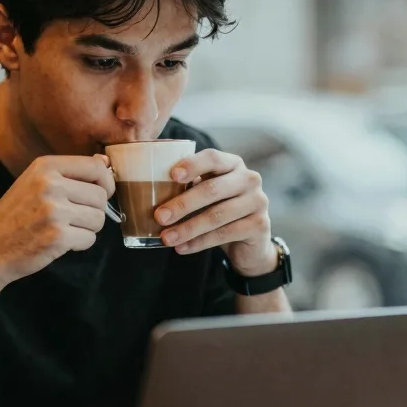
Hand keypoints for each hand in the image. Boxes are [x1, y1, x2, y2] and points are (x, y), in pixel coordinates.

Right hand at [0, 155, 114, 284]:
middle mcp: (49, 185)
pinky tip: (60, 242)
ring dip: (88, 228)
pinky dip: (80, 244)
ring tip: (65, 229)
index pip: (97, 167)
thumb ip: (70, 173)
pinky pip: (90, 239)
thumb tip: (105, 161)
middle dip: (94, 210)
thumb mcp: (35, 183)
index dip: (105, 183)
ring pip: (99, 218)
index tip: (98, 193)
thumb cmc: (16, 216)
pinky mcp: (57, 236)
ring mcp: (53, 211)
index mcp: (45, 167)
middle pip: (101, 196)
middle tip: (72, 218)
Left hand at [153, 149, 276, 275]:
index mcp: (233, 164)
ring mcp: (258, 202)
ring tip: (166, 238)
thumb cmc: (220, 210)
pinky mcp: (260, 225)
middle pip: (212, 189)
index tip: (171, 176)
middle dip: (182, 204)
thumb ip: (189, 185)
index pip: (213, 158)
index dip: (192, 165)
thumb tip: (146, 188)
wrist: (250, 242)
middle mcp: (249, 179)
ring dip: (188, 228)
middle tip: (159, 216)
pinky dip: (199, 243)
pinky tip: (182, 248)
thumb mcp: (207, 193)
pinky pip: (225, 234)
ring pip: (217, 215)